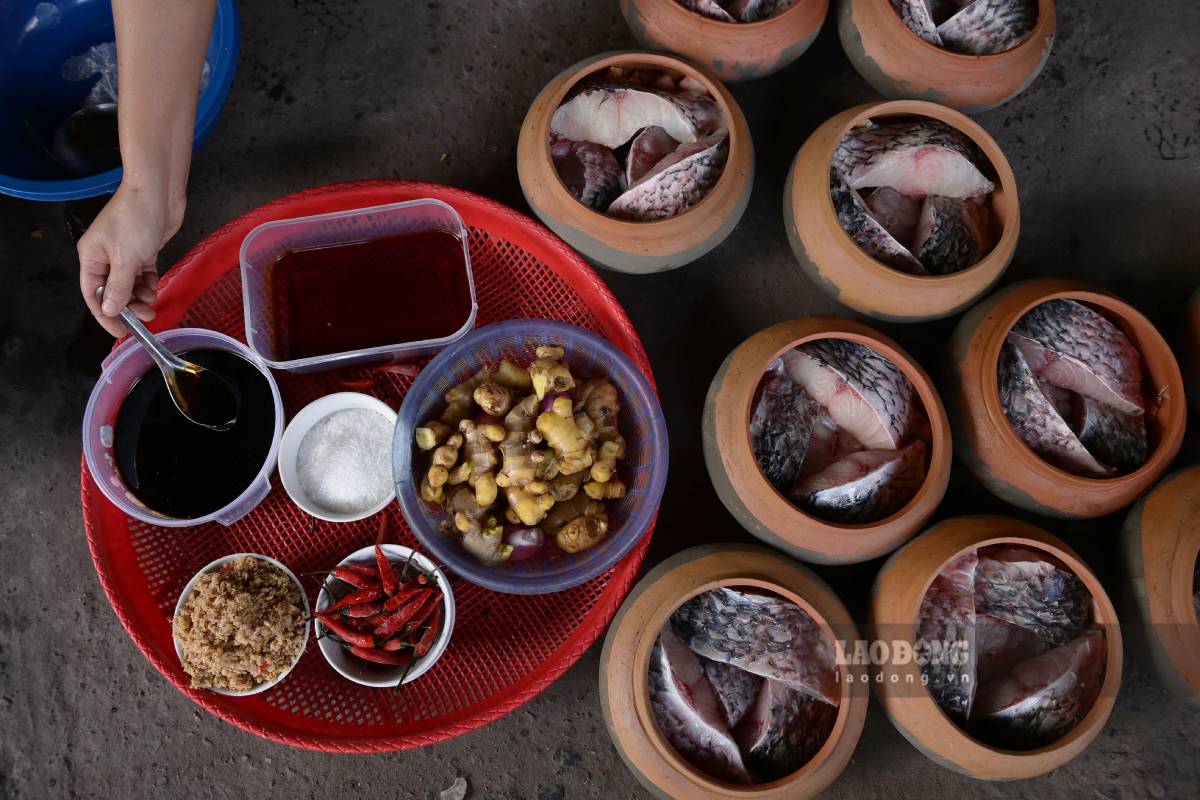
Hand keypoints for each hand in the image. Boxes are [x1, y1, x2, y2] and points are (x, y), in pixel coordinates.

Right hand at [78, 183, 184, 336]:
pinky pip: (144, 275)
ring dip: (141, 296)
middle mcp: (105, 256)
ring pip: (130, 284)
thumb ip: (118, 288)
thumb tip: (109, 309)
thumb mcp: (125, 260)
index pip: (94, 294)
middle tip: (146, 317)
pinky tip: (155, 286)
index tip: (120, 332)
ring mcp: (125, 253)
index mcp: (91, 257)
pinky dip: (150, 283)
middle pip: (113, 291)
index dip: (105, 315)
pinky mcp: (144, 250)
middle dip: (128, 306)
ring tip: (153, 302)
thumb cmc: (136, 220)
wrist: (158, 193)